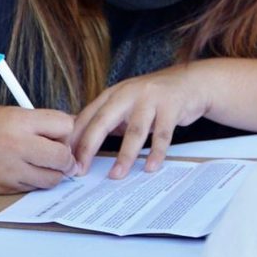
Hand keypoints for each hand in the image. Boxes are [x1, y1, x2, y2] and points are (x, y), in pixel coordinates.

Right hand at [0, 106, 77, 193]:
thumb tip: (75, 132)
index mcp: (18, 121)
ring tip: (41, 162)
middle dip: (66, 156)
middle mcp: (15, 146)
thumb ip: (41, 123)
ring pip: (53, 178)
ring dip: (54, 172)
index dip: (66, 131)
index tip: (59, 133)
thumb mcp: (11, 113)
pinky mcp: (5, 188)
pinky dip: (36, 181)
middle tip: (58, 154)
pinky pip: (35, 188)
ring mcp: (10, 171)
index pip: (65, 126)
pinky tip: (24, 170)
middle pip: (63, 157)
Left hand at [71, 65, 212, 179]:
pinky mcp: (172, 106)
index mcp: (113, 94)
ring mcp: (151, 99)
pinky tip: (150, 167)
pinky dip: (156, 153)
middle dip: (89, 147)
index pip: (87, 116)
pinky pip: (163, 135)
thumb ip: (108, 119)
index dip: (75, 139)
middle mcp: (128, 94)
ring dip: (124, 155)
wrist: (190, 82)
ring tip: (117, 175)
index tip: (66, 160)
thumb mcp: (126, 103)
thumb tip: (80, 145)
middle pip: (103, 121)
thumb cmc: (154, 98)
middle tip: (80, 169)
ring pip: (134, 131)